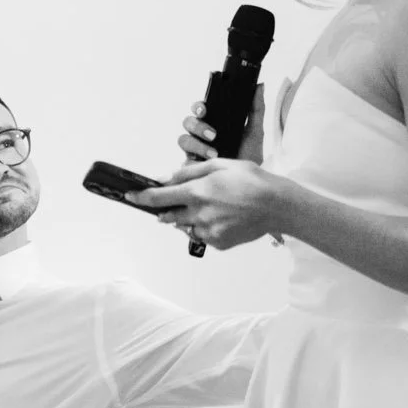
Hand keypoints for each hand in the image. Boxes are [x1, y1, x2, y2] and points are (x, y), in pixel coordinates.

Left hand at [127, 158, 283, 250]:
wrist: (277, 206)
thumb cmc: (252, 180)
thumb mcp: (221, 165)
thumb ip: (190, 171)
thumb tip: (168, 178)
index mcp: (198, 191)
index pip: (159, 197)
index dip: (142, 197)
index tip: (131, 196)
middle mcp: (199, 213)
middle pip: (168, 216)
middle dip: (165, 211)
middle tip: (171, 205)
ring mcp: (209, 231)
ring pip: (185, 227)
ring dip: (188, 219)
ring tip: (210, 208)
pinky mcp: (219, 242)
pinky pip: (203, 236)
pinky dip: (205, 228)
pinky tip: (222, 218)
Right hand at [176, 82, 266, 164]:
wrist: (247, 184)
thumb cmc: (248, 156)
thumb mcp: (255, 132)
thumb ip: (256, 109)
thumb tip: (259, 85)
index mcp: (212, 123)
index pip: (199, 109)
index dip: (198, 106)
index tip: (205, 110)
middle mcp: (200, 135)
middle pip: (187, 122)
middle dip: (197, 126)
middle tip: (213, 135)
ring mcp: (193, 151)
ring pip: (183, 140)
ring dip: (197, 145)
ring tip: (214, 154)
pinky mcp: (190, 167)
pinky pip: (183, 162)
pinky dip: (193, 162)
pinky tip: (205, 166)